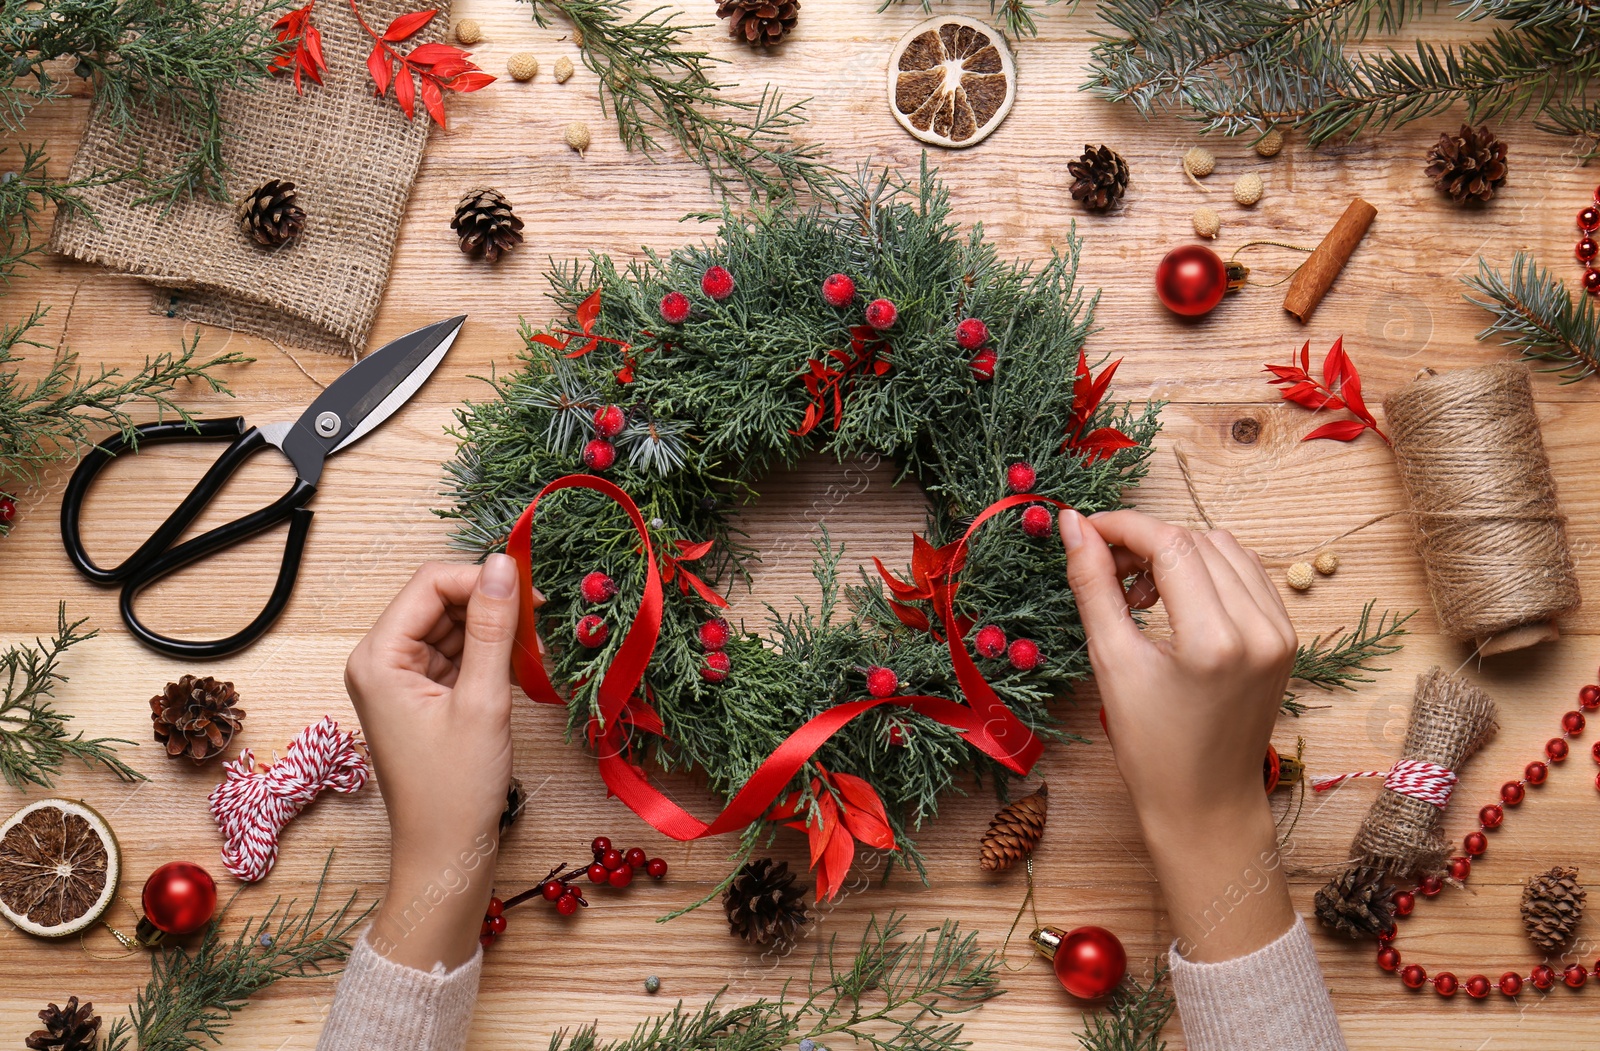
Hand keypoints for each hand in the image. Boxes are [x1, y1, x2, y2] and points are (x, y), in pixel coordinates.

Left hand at [344, 555, 531, 968]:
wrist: (445, 856)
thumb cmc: (456, 789)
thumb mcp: (482, 700)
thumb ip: (493, 627)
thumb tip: (504, 564)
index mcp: (378, 657)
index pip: (431, 583)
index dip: (481, 579)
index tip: (533, 594)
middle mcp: (380, 661)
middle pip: (440, 600)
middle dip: (490, 603)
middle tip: (542, 621)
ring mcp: (400, 680)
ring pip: (452, 625)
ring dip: (494, 628)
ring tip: (535, 650)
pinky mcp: (421, 697)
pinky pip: (456, 654)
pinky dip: (489, 653)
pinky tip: (520, 667)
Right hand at [1060, 509, 1297, 961]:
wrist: (1205, 803)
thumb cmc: (1151, 748)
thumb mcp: (1112, 663)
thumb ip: (1093, 586)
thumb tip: (1072, 525)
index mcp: (1215, 641)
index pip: (1170, 545)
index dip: (1123, 526)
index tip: (1084, 530)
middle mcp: (1259, 629)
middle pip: (1196, 541)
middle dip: (1145, 541)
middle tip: (1104, 568)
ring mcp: (1280, 632)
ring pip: (1224, 549)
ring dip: (1176, 552)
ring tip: (1137, 591)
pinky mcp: (1286, 638)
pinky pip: (1246, 574)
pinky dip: (1206, 570)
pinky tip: (1174, 598)